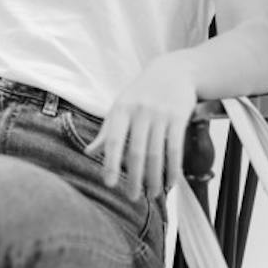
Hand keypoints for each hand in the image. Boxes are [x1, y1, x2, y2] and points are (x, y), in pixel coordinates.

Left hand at [85, 56, 197, 198]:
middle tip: (133, 197)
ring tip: (153, 194)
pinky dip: (173, 168)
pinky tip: (171, 182)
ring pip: (156, 153)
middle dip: (135, 178)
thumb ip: (107, 131)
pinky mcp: (179, 117)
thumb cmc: (142, 92)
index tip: (109, 184)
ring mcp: (160, 114)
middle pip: (136, 151)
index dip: (111, 164)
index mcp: (121, 110)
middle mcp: (140, 111)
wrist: (174, 70)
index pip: (114, 141)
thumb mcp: (121, 106)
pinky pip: (175, 148)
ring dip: (154, 177)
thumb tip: (89, 152)